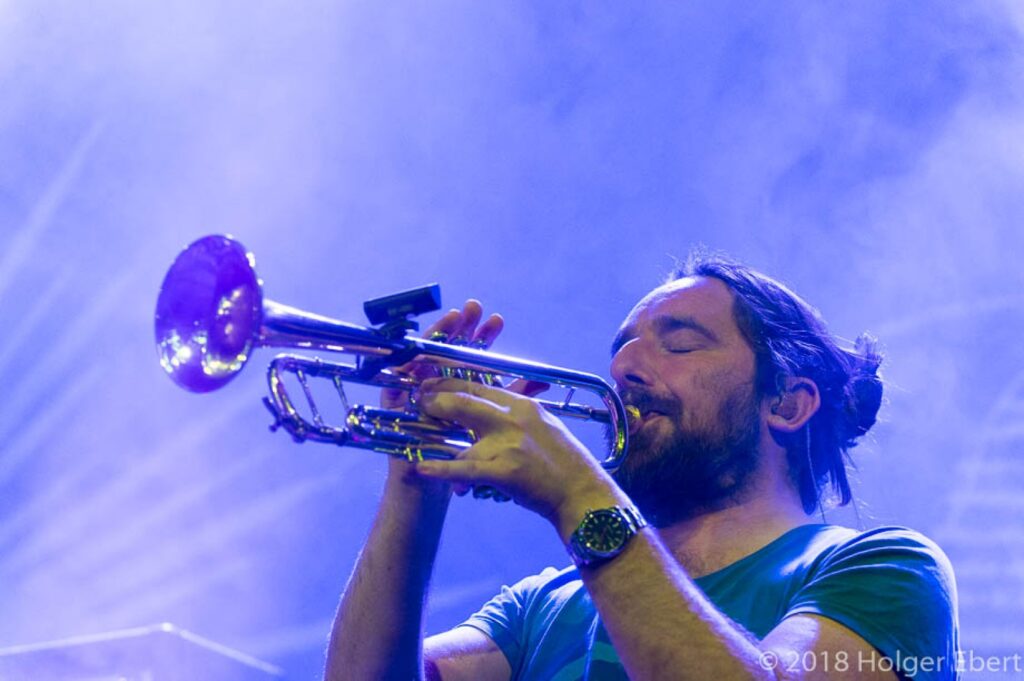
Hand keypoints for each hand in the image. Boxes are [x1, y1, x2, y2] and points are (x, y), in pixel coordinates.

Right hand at [381, 301, 503, 497]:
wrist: (432, 496)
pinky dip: (408, 360)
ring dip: (436, 336)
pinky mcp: (393, 406)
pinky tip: (419, 346)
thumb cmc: (462, 468)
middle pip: (446, 350)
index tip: (496, 320)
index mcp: (459, 392)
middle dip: (460, 328)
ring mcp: (413, 395)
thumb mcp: (492, 431)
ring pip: (422, 356)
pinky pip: (399, 378)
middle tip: (472, 307)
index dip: (482, 338)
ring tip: (451, 316)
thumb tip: (538, 381)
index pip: (470, 357)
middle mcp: (435, 389)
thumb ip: (510, 403)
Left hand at [411, 378, 624, 535]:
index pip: (480, 386)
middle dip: (436, 399)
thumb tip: (496, 409)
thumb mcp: (545, 427)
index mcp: (524, 405)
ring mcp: (509, 443)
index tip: (433, 386)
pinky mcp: (505, 471)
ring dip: (434, 435)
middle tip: (419, 402)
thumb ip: (520, 415)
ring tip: (414, 439)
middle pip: (465, 399)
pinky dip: (440, 470)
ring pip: (461, 431)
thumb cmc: (566, 464)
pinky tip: (420, 469)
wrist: (583, 494)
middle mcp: (514, 418)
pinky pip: (465, 468)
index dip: (451, 383)